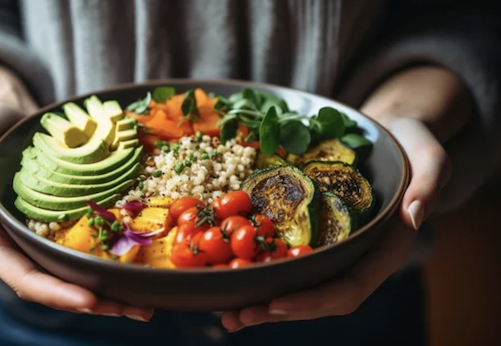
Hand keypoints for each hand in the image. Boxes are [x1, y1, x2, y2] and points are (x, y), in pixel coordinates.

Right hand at [0, 103, 152, 320]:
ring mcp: (49, 235)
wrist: (8, 118)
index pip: (22, 275)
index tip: (88, 300)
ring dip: (110, 294)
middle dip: (93, 303)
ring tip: (146, 305)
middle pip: (56, 284)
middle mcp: (24, 243)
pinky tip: (143, 270)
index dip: (54, 292)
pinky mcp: (70, 222)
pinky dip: (115, 263)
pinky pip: (91, 248)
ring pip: (78, 274)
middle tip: (135, 310)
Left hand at [221, 117, 449, 331]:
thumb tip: (413, 217)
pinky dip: (258, 270)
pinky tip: (228, 275)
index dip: (314, 301)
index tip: (277, 304)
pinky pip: (284, 257)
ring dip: (261, 301)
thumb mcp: (429, 155)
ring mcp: (331, 247)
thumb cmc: (412, 142)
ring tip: (226, 314)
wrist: (388, 132)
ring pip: (296, 284)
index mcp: (384, 249)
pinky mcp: (311, 232)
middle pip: (316, 296)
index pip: (350, 288)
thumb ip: (429, 184)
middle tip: (237, 318)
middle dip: (277, 310)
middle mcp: (355, 256)